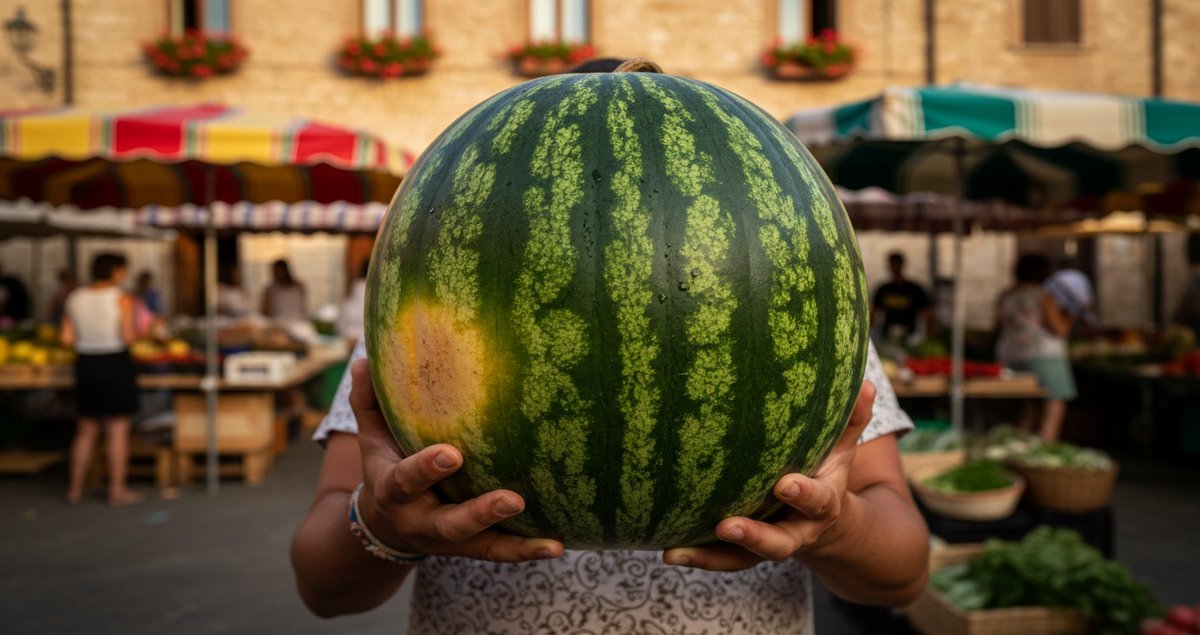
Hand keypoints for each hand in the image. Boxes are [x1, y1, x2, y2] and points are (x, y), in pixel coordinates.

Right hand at [349, 358, 563, 562]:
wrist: (385, 525)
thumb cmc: (388, 464)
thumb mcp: (371, 437)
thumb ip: (369, 401)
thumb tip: (363, 359)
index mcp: (393, 491)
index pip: (406, 481)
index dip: (426, 469)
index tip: (452, 454)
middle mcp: (421, 521)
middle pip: (449, 525)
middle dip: (479, 514)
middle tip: (512, 499)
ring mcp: (448, 540)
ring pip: (480, 546)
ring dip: (515, 544)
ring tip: (551, 541)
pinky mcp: (471, 548)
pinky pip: (499, 552)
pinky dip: (527, 551)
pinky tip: (557, 545)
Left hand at [663, 381, 876, 571]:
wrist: (827, 525)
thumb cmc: (826, 472)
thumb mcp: (843, 448)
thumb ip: (852, 419)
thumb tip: (868, 383)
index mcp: (822, 505)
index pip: (816, 501)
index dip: (803, 494)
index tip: (784, 483)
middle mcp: (795, 530)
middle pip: (778, 544)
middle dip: (754, 536)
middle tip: (726, 525)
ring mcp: (766, 542)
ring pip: (741, 559)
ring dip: (709, 556)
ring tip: (674, 553)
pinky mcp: (743, 550)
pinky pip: (720, 558)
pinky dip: (696, 556)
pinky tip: (667, 551)